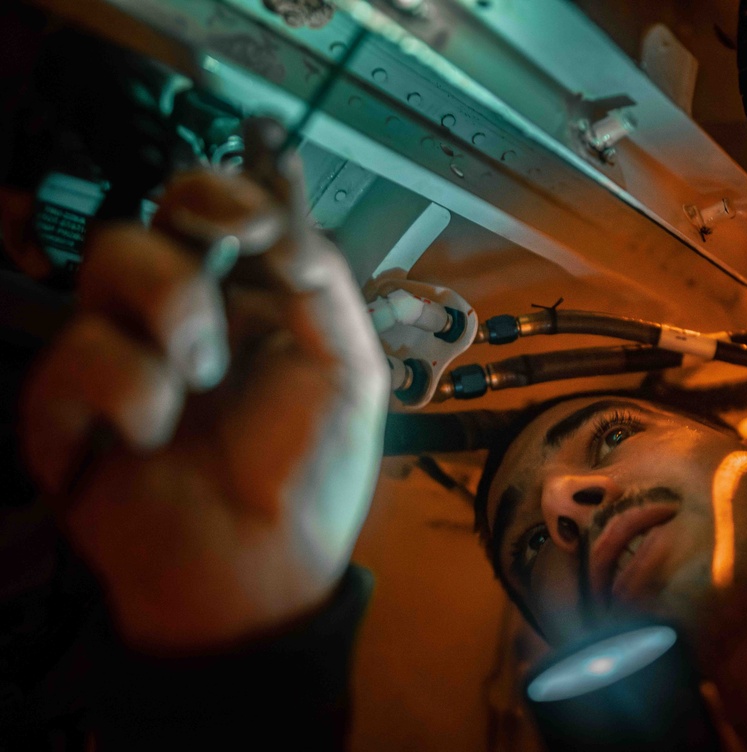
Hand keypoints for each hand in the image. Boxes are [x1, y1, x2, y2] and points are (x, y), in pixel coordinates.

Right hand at [20, 133, 387, 651]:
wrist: (263, 573)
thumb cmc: (312, 475)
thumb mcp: (351, 374)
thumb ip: (328, 291)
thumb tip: (291, 228)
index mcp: (248, 302)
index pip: (223, 211)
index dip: (234, 190)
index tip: (264, 214)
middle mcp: (181, 315)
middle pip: (159, 212)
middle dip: (199, 218)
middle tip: (235, 249)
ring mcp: (123, 354)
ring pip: (112, 261)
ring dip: (175, 306)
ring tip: (207, 376)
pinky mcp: (70, 408)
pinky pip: (75, 356)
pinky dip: (127, 388)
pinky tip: (158, 432)